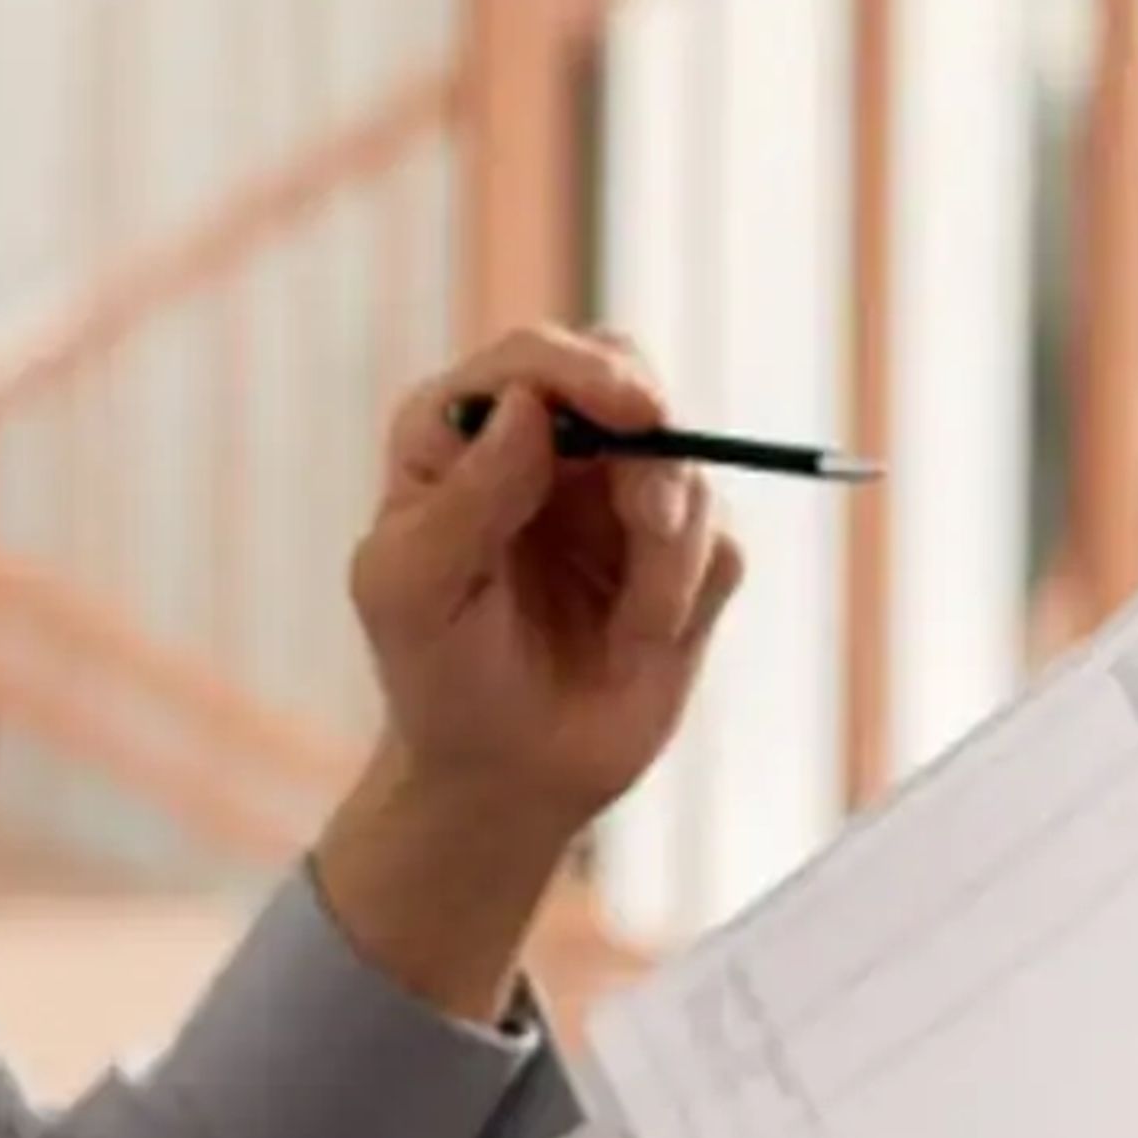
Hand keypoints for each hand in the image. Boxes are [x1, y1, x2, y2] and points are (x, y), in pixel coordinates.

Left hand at [349, 326, 745, 843]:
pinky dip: (689, 592)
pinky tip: (638, 641)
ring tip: (627, 628)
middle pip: (630, 379)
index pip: (535, 360)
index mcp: (462, 433)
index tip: (636, 415)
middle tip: (652, 516)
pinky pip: (723, 541)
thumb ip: (465, 498)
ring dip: (666, 553)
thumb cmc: (437, 676)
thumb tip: (527, 408)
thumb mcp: (413, 591)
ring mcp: (619, 496)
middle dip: (653, 442)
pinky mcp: (681, 556)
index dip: (588, 372)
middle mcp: (546, 446)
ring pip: (688, 470)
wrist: (502, 776)